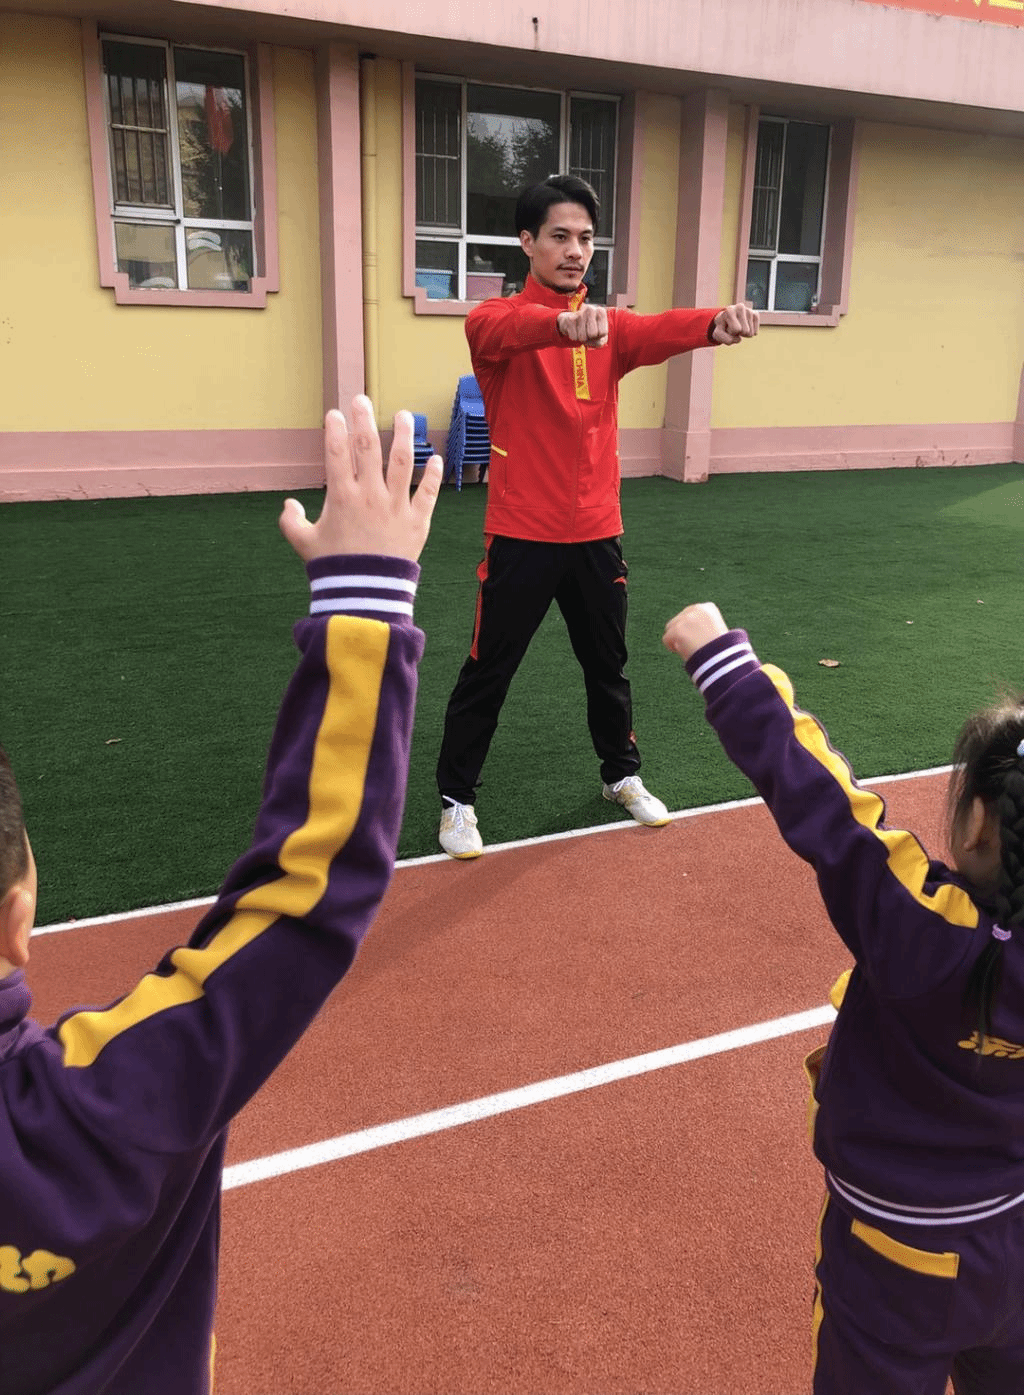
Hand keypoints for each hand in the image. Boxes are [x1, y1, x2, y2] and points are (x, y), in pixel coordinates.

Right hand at [279, 396, 442, 563]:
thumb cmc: (333, 568)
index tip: (335, 413)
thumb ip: (291, 522)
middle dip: (364, 419)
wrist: (365, 595)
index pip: (337, 453)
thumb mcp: (304, 544)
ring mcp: (396, 507)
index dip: (335, 429)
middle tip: (363, 399)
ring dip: (404, 435)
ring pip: (403, 462)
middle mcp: (370, 496)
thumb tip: (289, 505)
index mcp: (342, 497)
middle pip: (369, 448)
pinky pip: (427, 492)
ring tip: (404, 415)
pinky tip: (434, 457)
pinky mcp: (417, 522)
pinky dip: (432, 474)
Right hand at [557, 305, 607, 346]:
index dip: (599, 336)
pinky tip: (575, 330)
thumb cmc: (591, 330)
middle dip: (590, 337)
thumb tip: (590, 338)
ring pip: (582, 337)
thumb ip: (600, 340)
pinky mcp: (569, 319)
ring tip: (582, 330)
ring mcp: (579, 313)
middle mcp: (590, 309)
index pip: (603, 332)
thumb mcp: (600, 336)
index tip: (597, 330)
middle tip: (588, 331)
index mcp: (601, 312)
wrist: (574, 323)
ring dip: (582, 338)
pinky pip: (574, 337)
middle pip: (592, 334)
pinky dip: (575, 337)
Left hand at [663, 603, 729, 660]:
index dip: (691, 629)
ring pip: (670, 629)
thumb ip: (700, 626)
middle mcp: (696, 609)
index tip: (701, 639)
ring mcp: (686, 619)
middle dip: (682, 633)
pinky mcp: (677, 630)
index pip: (689, 615)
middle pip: (678, 620)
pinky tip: (684, 652)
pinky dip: (672, 648)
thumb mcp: (714, 631)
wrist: (724, 658)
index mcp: (708, 608)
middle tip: (694, 646)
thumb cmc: (722, 651)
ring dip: (677, 640)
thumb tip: (686, 630)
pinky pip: (666, 639)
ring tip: (691, 649)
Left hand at [710, 303, 758, 345]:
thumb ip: (726, 339)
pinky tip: (744, 327)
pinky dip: (748, 333)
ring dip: (743, 333)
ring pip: (751, 333)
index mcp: (730, 310)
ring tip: (737, 326)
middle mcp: (740, 307)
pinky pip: (755, 332)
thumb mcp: (718, 334)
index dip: (731, 332)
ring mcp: (749, 310)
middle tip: (733, 327)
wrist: (726, 319)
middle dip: (739, 333)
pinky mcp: (755, 314)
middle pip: (745, 331)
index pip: (736, 329)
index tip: (727, 327)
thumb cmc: (722, 327)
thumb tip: (739, 339)